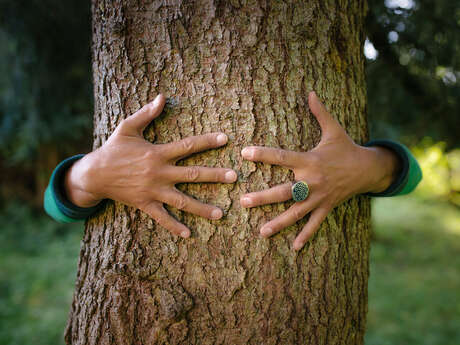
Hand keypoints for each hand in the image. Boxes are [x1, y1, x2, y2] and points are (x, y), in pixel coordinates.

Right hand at [64, 94, 236, 237]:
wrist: (94, 174)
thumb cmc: (113, 149)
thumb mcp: (127, 128)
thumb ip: (146, 113)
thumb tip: (162, 97)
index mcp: (157, 153)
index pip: (188, 146)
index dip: (207, 141)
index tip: (225, 138)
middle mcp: (159, 173)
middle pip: (192, 175)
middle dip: (215, 176)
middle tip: (234, 177)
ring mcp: (153, 191)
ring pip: (182, 201)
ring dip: (202, 208)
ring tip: (221, 214)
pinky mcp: (145, 204)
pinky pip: (162, 218)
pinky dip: (174, 226)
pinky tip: (189, 234)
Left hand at [240, 91, 400, 250]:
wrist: (368, 169)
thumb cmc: (346, 147)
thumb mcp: (334, 129)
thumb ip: (320, 112)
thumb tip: (310, 90)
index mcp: (310, 160)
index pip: (282, 156)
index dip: (263, 154)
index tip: (244, 152)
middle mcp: (312, 181)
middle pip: (285, 191)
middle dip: (264, 197)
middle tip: (243, 201)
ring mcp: (320, 197)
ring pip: (296, 212)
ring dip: (279, 222)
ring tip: (262, 232)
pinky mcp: (327, 207)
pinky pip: (315, 224)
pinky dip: (306, 236)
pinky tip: (293, 247)